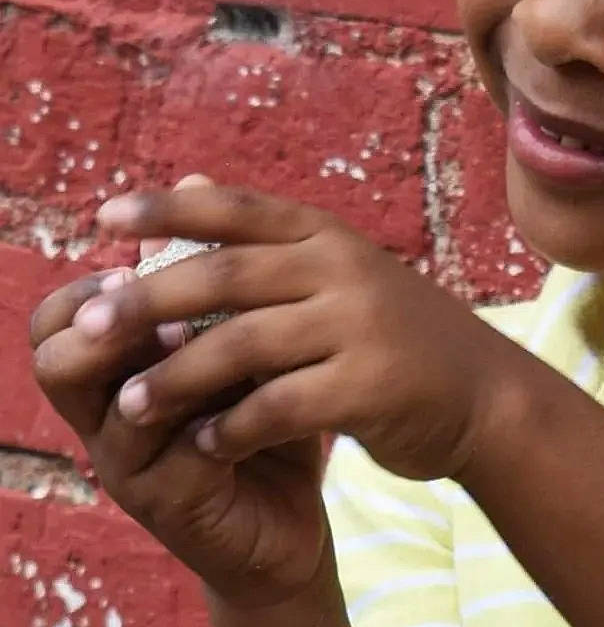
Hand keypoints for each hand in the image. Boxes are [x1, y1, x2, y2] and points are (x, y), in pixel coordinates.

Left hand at [31, 183, 504, 606]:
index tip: (102, 220)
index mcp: (332, 239)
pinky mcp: (370, 388)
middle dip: (147, 302)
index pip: (236, 210)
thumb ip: (273, 243)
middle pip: (223, 275)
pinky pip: (280, 407)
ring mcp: (360, 328)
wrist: (490, 401)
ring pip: (242, 345)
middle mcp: (344, 271)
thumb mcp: (346, 276)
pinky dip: (234, 428)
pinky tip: (205, 445)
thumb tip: (188, 181)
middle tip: (89, 329)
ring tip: (131, 407)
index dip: (167, 209)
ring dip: (176, 378)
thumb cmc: (404, 342)